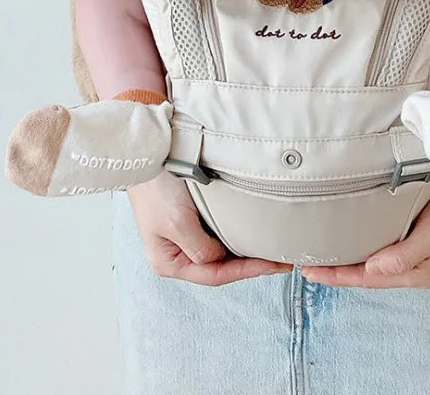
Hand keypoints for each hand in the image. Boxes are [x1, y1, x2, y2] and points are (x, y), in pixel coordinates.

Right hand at [126, 171, 291, 285]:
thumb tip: (221, 257)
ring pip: (222, 251)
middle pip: (220, 266)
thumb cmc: (156, 188)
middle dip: (250, 264)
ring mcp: (186, 235)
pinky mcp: (193, 217)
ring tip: (272, 249)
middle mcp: (178, 252)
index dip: (246, 272)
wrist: (149, 153)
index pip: (215, 275)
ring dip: (245, 250)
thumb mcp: (178, 223)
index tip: (272, 265)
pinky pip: (219, 232)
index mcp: (170, 262)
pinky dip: (237, 233)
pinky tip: (253, 232)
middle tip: (280, 260)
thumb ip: (201, 249)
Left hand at [301, 181, 429, 288]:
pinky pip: (380, 246)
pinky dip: (362, 245)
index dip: (337, 276)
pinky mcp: (413, 235)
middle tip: (307, 263)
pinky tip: (350, 238)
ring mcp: (412, 252)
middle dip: (338, 271)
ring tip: (322, 253)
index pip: (367, 279)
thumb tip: (372, 269)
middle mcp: (411, 267)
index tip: (310, 271)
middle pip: (365, 274)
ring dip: (348, 259)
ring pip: (371, 261)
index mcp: (415, 273)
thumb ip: (404, 254)